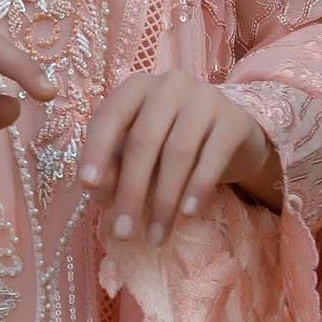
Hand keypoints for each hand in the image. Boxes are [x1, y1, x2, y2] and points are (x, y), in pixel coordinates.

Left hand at [77, 69, 278, 244]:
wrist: (231, 139)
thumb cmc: (172, 144)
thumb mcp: (140, 152)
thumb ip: (114, 165)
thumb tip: (97, 191)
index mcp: (137, 87)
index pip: (110, 116)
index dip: (97, 151)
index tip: (87, 187)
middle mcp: (170, 85)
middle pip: (143, 140)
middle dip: (131, 191)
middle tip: (123, 233)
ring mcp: (205, 98)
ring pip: (177, 152)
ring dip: (164, 201)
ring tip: (156, 236)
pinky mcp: (234, 120)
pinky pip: (212, 157)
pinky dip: (197, 188)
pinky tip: (188, 214)